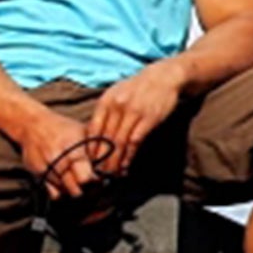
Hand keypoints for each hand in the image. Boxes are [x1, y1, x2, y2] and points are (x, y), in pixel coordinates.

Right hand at [21, 109, 102, 198]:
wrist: (33, 124)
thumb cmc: (62, 128)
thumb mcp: (83, 132)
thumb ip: (98, 149)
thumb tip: (118, 168)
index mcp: (72, 147)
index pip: (86, 177)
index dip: (95, 181)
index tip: (100, 178)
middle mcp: (57, 158)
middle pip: (75, 188)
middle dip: (87, 189)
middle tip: (92, 183)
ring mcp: (45, 167)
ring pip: (65, 192)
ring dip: (75, 190)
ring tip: (80, 180)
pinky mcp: (37, 174)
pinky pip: (54, 193)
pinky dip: (62, 191)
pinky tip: (67, 182)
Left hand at [90, 59, 187, 175]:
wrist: (164, 77)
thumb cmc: (138, 88)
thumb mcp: (117, 94)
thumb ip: (105, 111)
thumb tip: (93, 133)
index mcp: (106, 101)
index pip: (93, 129)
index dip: (90, 148)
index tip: (89, 163)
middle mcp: (117, 106)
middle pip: (105, 139)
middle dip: (101, 159)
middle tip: (98, 175)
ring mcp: (133, 112)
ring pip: (119, 143)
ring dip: (115, 161)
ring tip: (112, 174)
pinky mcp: (148, 119)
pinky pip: (135, 142)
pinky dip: (129, 156)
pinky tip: (126, 165)